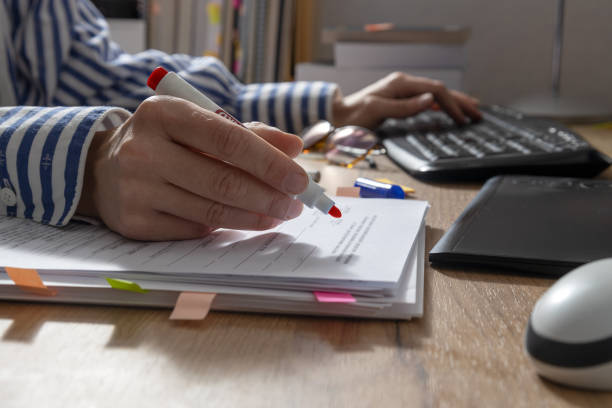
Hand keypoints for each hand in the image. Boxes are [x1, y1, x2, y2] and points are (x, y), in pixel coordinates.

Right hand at [77, 96, 307, 240]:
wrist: (102, 168)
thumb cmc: (166, 142)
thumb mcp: (198, 124)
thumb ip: (247, 133)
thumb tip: (294, 148)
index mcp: (164, 113)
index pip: (228, 139)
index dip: (269, 162)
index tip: (300, 179)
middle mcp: (144, 150)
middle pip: (223, 181)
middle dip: (269, 196)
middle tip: (296, 205)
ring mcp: (135, 189)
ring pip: (212, 211)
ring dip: (254, 217)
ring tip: (279, 215)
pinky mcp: (134, 222)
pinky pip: (194, 230)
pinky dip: (224, 227)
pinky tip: (241, 220)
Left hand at [331, 71, 481, 128]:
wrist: (338, 116)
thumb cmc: (354, 115)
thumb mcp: (378, 111)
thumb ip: (404, 107)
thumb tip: (430, 100)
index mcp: (401, 84)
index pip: (435, 90)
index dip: (452, 104)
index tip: (463, 119)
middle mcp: (404, 84)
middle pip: (439, 90)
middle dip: (460, 102)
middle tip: (478, 114)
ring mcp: (402, 91)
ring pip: (435, 94)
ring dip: (454, 103)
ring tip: (471, 111)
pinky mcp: (400, 99)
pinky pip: (427, 100)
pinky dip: (442, 105)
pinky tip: (449, 111)